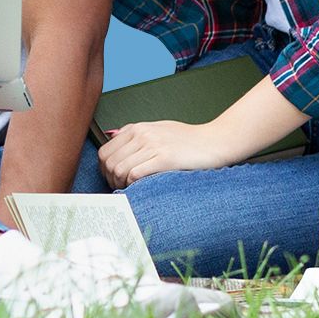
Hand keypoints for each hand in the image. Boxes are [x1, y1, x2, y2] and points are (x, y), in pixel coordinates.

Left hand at [98, 119, 234, 187]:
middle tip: (123, 188)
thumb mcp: (159, 129)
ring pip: (119, 169)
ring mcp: (152, 145)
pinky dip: (133, 185)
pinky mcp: (164, 158)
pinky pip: (135, 174)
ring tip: (133, 189)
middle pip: (108, 162)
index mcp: (137, 128)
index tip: (115, 180)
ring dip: (122, 184)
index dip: (105, 171)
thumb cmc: (188, 139)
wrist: (214, 142)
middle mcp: (142, 134)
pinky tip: (143, 187)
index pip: (104, 152)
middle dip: (111, 180)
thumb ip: (137, 134)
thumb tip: (113, 136)